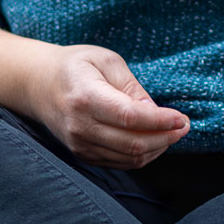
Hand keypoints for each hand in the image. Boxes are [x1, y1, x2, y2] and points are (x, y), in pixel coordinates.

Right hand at [33, 44, 189, 168]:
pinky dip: (143, 155)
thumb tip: (154, 112)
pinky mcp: (82, 155)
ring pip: (130, 158)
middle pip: (133, 143)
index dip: (161, 122)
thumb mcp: (106, 61)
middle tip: (184, 126)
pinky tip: (155, 140)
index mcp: (85, 98)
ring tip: (173, 132)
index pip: (130, 118)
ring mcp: (79, 145)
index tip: (182, 119)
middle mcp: (80, 126)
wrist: (39, 84)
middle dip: (166, 138)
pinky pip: (121, 163)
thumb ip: (131, 87)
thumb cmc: (76, 66)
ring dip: (158, 149)